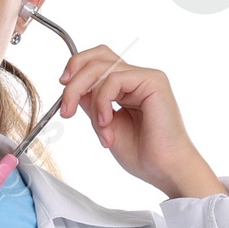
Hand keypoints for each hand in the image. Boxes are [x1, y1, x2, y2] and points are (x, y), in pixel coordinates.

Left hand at [55, 46, 225, 197]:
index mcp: (126, 87)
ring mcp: (145, 77)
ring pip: (101, 68)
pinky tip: (108, 123)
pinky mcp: (153, 81)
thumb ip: (91, 104)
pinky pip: (114, 79)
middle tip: (66, 109)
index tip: (63, 93)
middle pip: (96, 58)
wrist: (165, 169)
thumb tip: (71, 87)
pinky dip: (102, 102)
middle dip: (74, 81)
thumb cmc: (143, 155)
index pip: (97, 62)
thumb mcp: (105, 125)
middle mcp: (136, 77)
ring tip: (101, 129)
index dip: (75, 70)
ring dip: (90, 101)